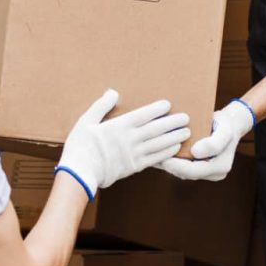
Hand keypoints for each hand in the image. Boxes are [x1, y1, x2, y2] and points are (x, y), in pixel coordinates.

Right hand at [56, 89, 189, 198]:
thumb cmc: (80, 146)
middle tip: (186, 118)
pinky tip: (175, 148)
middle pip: (155, 129)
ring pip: (158, 144)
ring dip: (173, 137)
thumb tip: (113, 92)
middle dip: (172, 123)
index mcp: (118, 126)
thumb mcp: (86, 121)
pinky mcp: (133, 167)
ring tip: (186, 132)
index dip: (157, 109)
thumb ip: (101, 106)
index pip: (142, 115)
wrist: (79, 173)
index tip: (168, 105)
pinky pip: (154, 159)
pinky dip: (166, 153)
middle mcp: (129, 139)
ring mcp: (133, 154)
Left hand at [156, 99, 253, 181]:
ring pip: (182, 171)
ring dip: (168, 164)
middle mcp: (213, 173)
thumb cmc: (226, 125)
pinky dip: (172, 160)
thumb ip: (214, 142)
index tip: (164, 159)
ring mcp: (206, 171)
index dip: (178, 166)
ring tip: (152, 155)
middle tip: (152, 158)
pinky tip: (158, 153)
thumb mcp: (224, 130)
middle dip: (169, 166)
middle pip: (186, 173)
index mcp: (221, 168)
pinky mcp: (198, 166)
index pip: (195, 171)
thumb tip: (196, 153)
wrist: (229, 123)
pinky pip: (183, 166)